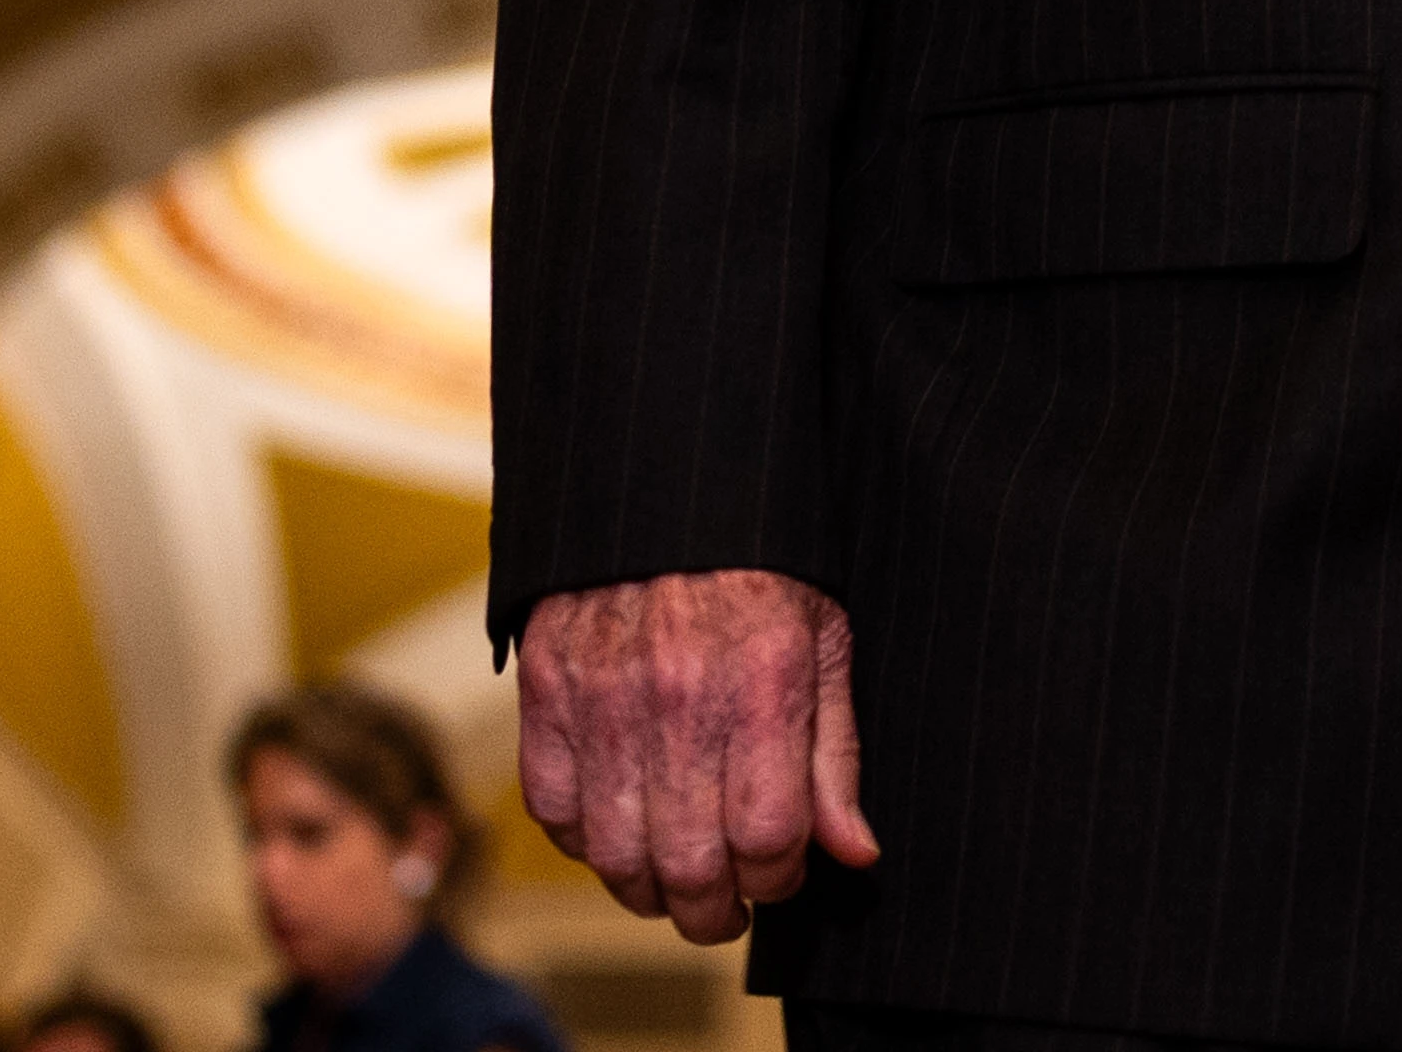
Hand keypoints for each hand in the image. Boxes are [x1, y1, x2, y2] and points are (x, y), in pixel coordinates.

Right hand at [513, 568, 875, 944]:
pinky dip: (582, 840)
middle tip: (724, 907)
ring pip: (616, 856)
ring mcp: (603, 701)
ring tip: (671, 880)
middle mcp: (680, 702)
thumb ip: (836, 757)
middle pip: (689, 867)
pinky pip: (553, 811)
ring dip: (648, 890)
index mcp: (762, 688)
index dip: (778, 879)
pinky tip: (617, 826)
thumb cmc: (759, 567)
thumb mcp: (825, 643)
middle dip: (714, 912)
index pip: (768, 842)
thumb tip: (854, 854)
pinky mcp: (546, 692)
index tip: (779, 870)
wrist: (670, 489)